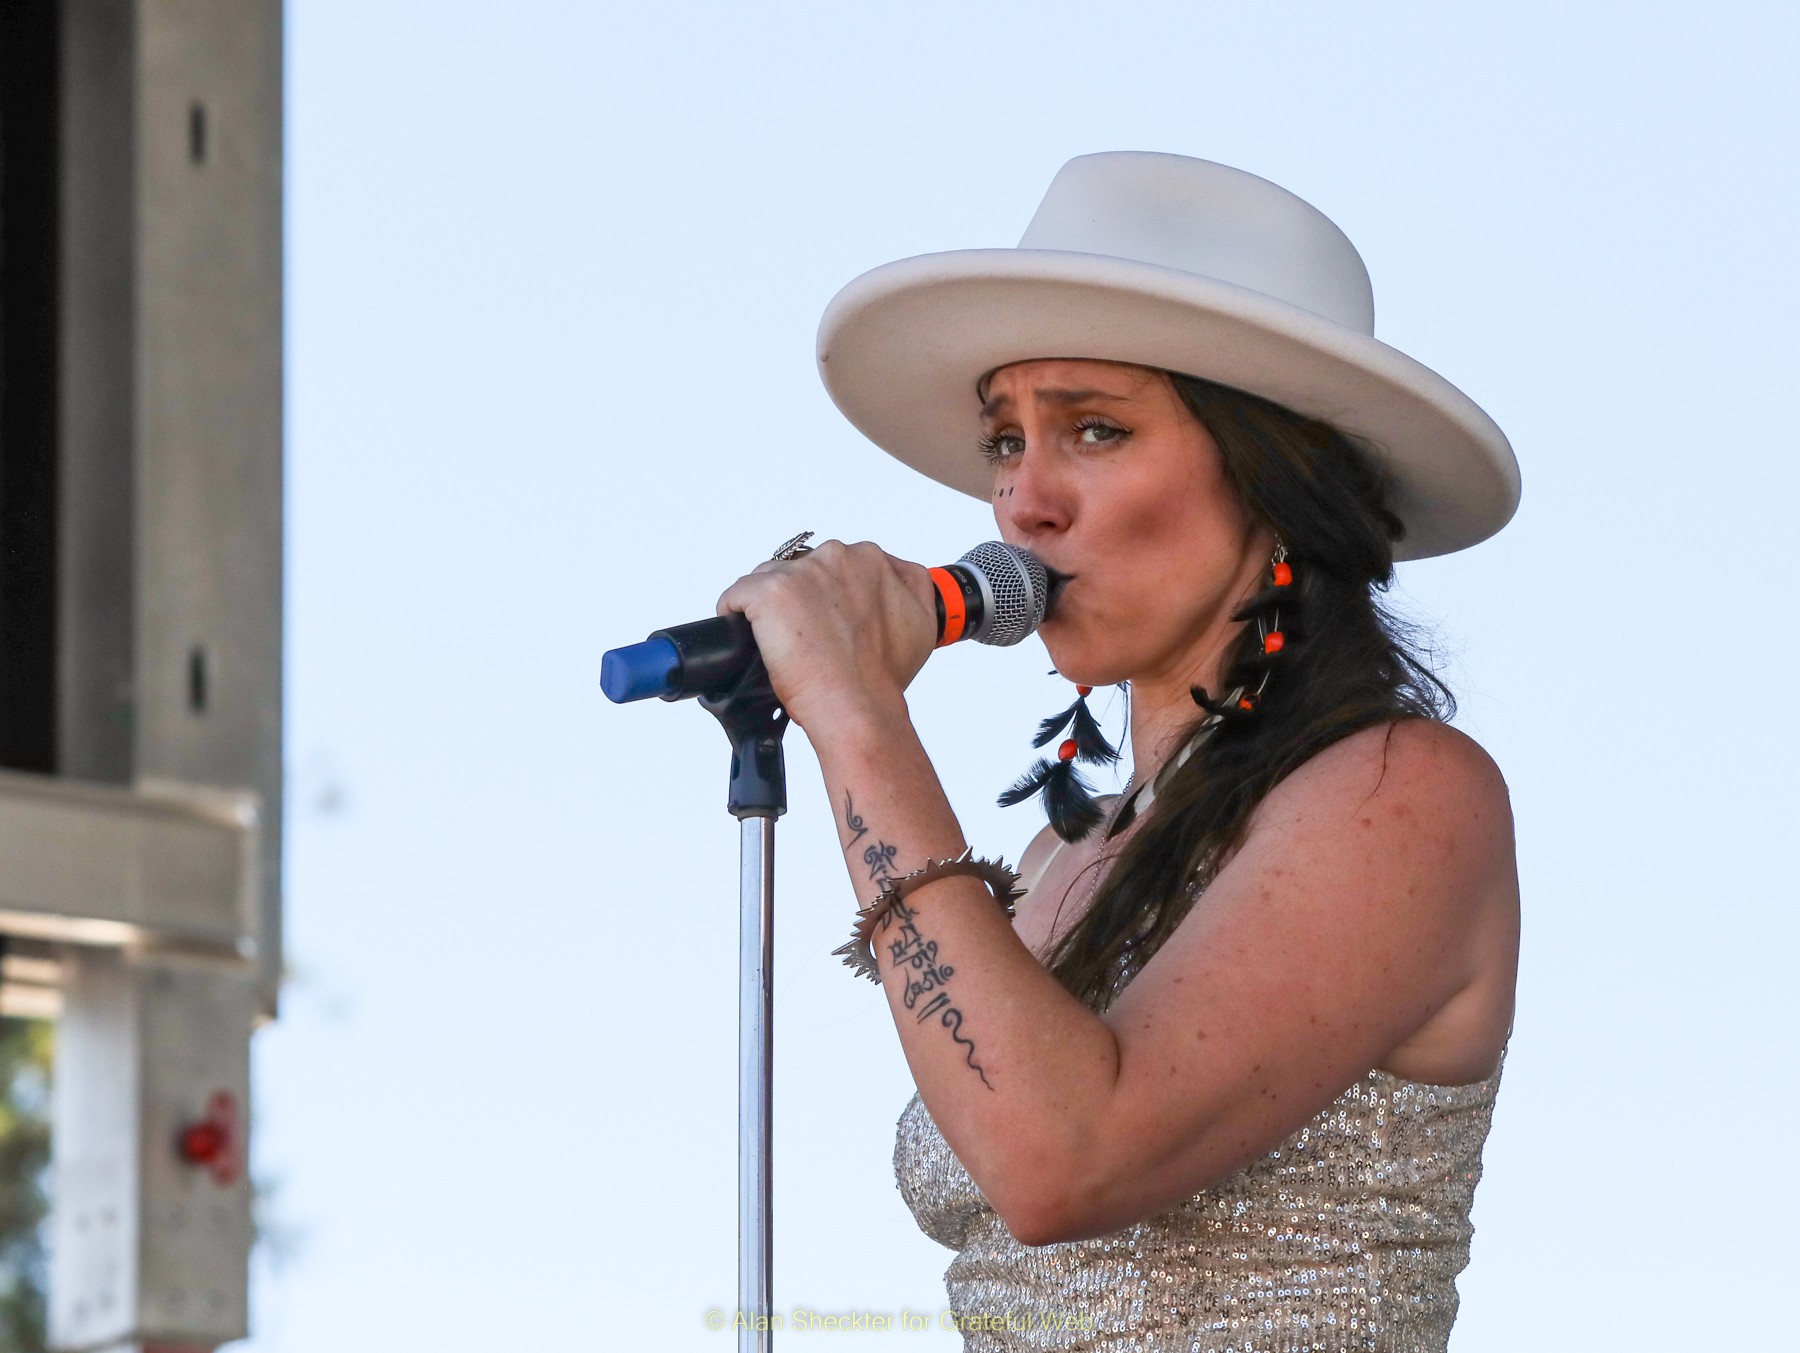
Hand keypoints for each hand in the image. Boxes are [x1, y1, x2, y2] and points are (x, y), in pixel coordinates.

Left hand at [716, 540, 937, 733]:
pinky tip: (750, 641)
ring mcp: (798, 572)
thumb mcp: (921, 622)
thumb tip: (896, 576)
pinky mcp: (766, 592)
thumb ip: (912, 587)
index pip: (831, 567)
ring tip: (781, 645)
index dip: (825, 598)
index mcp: (870, 560)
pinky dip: (736, 617)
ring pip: (767, 581)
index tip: (826, 623)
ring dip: (770, 609)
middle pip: (798, 570)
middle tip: (806, 639)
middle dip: (798, 600)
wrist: (857, 705)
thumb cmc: (881, 676)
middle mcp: (835, 557)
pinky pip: (736, 597)